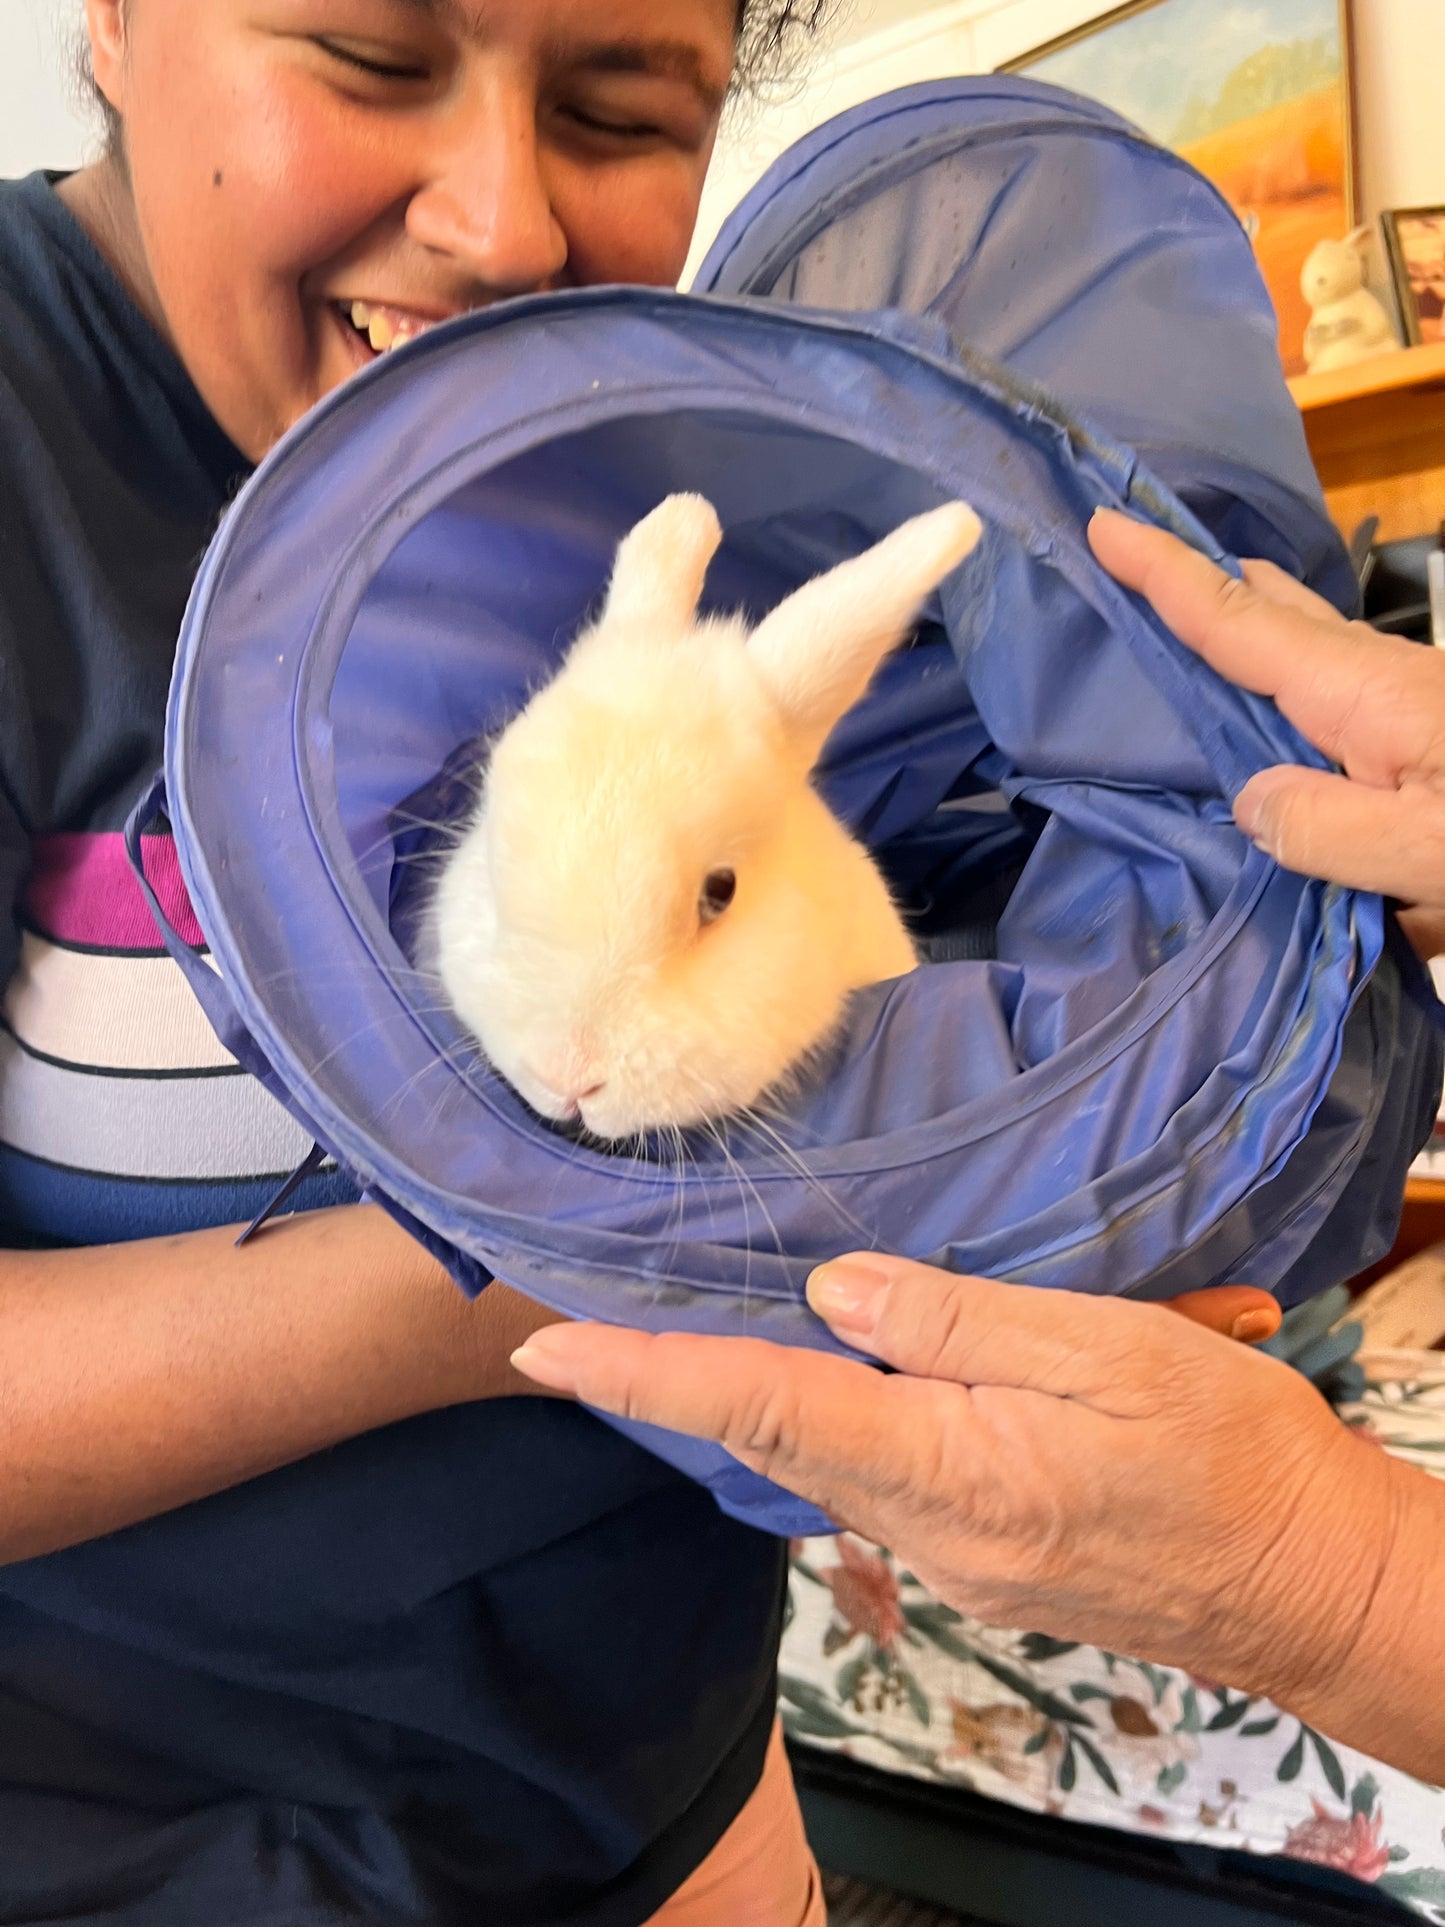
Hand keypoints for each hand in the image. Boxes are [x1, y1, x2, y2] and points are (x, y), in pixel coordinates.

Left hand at [510, 1260, 1376, 1695]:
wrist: (1309, 1583)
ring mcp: (951, 1549)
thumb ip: (964, 1323)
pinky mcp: (979, 1549)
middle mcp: (927, 1525)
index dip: (648, 1375)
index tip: (551, 1349)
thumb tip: (837, 1291)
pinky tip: (823, 1362)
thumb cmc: (1232, 1459)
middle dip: (669, 1379)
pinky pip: (869, 1472)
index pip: (764, 1405)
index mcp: (951, 1469)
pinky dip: (819, 1414)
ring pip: (814, 1455)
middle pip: (768, 1436)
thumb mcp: (1113, 1355)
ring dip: (740, 1391)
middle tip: (588, 1312)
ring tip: (680, 1318)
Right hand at [1088, 509, 1444, 938]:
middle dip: (1208, 585)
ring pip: (1314, 666)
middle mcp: (1384, 692)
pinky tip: (1290, 737)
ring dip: (1255, 642)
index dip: (1166, 575)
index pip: (1241, 622)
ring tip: (1197, 630)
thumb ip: (1331, 830)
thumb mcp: (1436, 854)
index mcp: (1368, 699)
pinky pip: (1350, 719)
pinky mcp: (1437, 752)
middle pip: (1277, 618)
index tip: (1103, 521)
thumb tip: (1250, 798)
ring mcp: (1416, 718)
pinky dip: (1302, 703)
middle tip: (1138, 554)